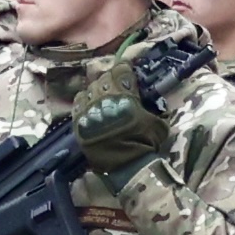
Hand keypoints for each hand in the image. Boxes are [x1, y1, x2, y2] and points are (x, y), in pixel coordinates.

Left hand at [71, 55, 167, 185]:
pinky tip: (90, 106)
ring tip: (102, 97)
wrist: (126, 166)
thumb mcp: (157, 121)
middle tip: (115, 86)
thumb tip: (149, 100)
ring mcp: (88, 110)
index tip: (126, 71)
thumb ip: (151, 106)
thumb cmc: (145, 143)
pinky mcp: (78, 122)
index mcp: (125, 94)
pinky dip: (84, 102)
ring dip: (96, 90)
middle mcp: (104, 98)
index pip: (120, 70)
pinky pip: (77, 104)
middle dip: (110, 79)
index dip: (124, 69)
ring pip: (88, 89)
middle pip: (103, 78)